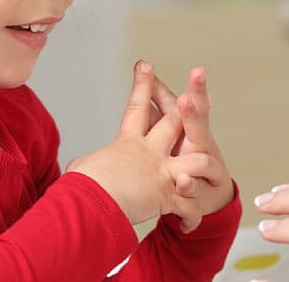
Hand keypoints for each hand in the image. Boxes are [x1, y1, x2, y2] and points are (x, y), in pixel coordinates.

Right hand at [66, 64, 202, 227]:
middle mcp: (148, 153)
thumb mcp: (83, 169)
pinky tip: (189, 224)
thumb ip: (89, 164)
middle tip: (193, 98)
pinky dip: (190, 217)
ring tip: (210, 171)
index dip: (142, 84)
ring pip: (197, 160)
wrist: (90, 207)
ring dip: (204, 166)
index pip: (136, 107)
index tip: (145, 64)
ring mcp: (161, 173)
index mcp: (127, 143)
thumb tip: (78, 167)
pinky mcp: (168, 197)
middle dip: (188, 109)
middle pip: (175, 122)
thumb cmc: (81, 188)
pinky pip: (188, 206)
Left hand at [142, 61, 235, 229]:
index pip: (189, 103)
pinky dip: (188, 187)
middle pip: (199, 124)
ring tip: (184, 153)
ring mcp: (201, 169)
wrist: (208, 194)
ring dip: (189, 163)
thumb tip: (143, 65)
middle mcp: (198, 144)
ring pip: (201, 157)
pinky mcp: (198, 193)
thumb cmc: (185, 153)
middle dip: (194, 111)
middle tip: (186, 99)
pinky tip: (181, 181)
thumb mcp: (173, 123)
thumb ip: (159, 98)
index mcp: (189, 126)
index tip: (197, 71)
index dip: (194, 87)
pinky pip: (193, 191)